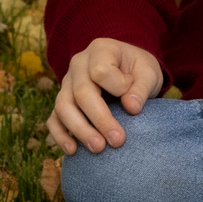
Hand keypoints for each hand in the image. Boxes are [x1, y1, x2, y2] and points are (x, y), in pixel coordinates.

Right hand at [48, 37, 165, 154]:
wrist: (128, 71)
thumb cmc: (138, 71)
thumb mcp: (148, 73)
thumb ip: (142, 87)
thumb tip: (132, 108)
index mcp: (100, 50)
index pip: (101, 71)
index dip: (118, 87)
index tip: (134, 101)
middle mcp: (78, 65)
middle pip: (81, 93)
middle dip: (99, 120)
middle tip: (117, 141)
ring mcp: (66, 84)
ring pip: (63, 107)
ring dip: (80, 130)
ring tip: (98, 149)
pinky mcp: (63, 102)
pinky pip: (53, 119)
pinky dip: (60, 136)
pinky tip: (72, 151)